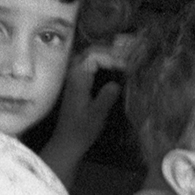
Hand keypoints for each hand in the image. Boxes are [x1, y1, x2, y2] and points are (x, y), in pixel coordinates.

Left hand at [52, 33, 135, 158]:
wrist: (67, 141)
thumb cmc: (82, 130)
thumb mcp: (97, 114)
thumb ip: (106, 96)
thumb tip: (116, 83)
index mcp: (78, 79)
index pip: (94, 56)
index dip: (112, 57)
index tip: (126, 66)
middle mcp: (74, 74)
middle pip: (91, 52)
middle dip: (110, 53)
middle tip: (127, 59)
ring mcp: (74, 78)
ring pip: (89, 58)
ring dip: (105, 57)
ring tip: (122, 62)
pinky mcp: (77, 84)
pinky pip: (89, 66)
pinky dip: (101, 64)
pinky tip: (112, 69)